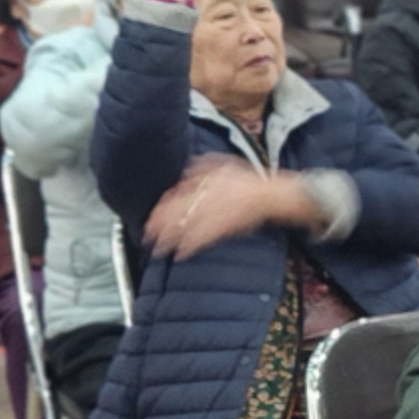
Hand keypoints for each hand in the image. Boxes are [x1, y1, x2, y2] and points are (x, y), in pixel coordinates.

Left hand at [143, 156, 303, 259]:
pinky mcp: (227, 227)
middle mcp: (209, 196)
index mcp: (207, 181)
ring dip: (172, 238)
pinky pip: (206, 237)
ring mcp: (217, 212)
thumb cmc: (249, 180)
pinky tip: (181, 254)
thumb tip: (185, 168)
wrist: (271, 195)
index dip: (164, 205)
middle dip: (162, 224)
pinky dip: (192, 246)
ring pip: (189, 226)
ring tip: (158, 249)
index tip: (151, 214)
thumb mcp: (225, 164)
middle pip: (180, 210)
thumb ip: (203, 166)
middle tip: (147, 234)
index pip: (179, 193)